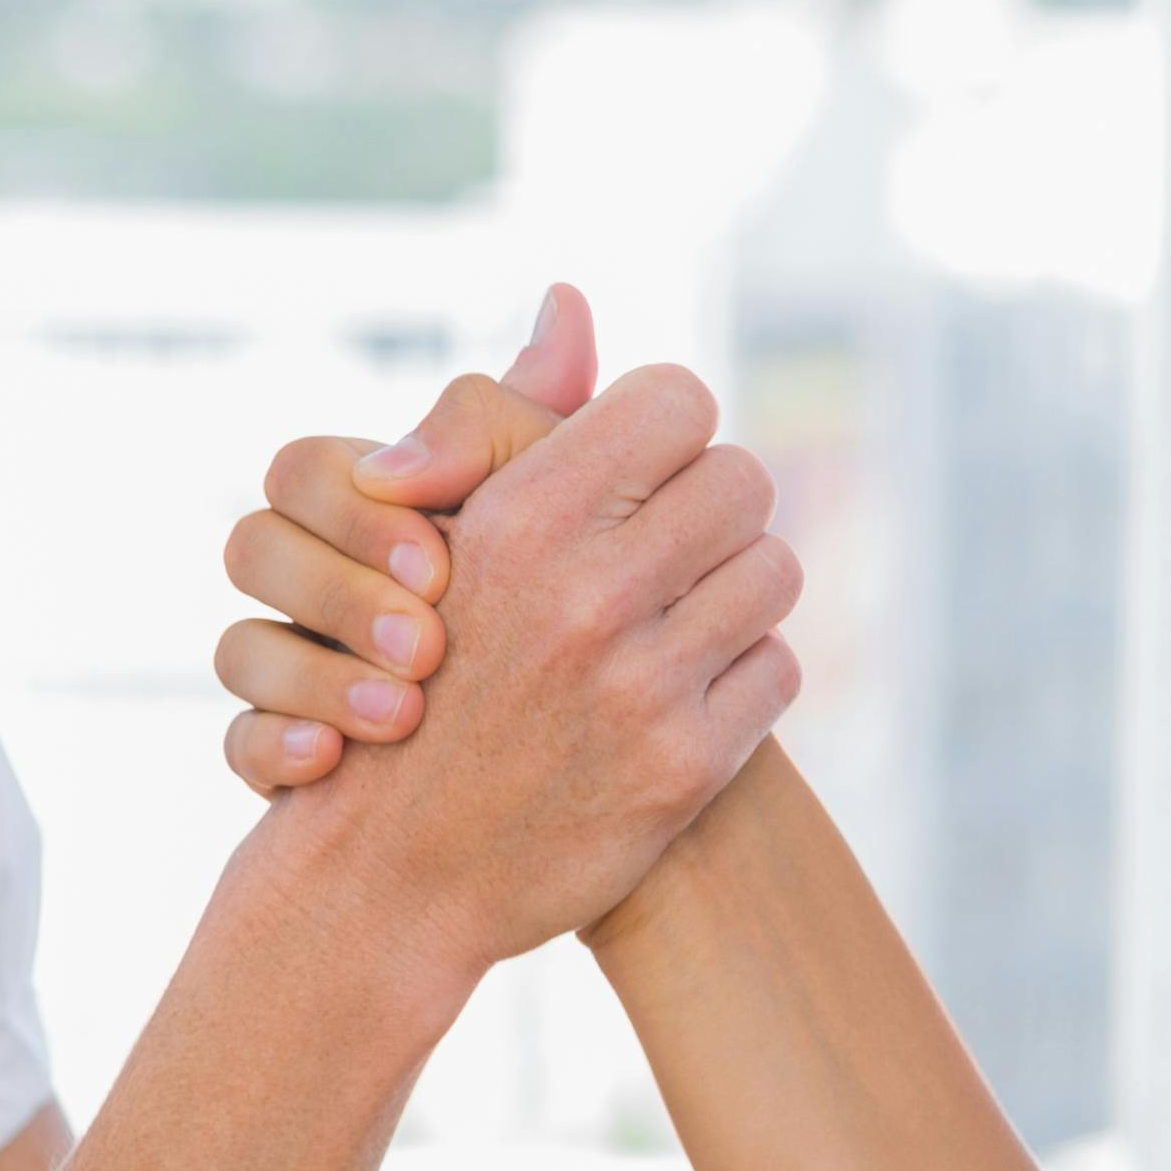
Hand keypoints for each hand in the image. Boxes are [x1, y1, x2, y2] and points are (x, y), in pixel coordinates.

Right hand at [212, 288, 594, 792]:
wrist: (601, 772)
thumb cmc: (585, 617)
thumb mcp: (566, 517)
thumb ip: (545, 425)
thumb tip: (565, 299)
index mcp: (366, 510)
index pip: (304, 468)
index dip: (361, 507)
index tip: (445, 556)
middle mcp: (319, 583)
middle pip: (252, 545)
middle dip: (339, 591)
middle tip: (432, 640)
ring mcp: (297, 672)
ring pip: (236, 648)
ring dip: (313, 675)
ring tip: (404, 714)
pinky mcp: (292, 762)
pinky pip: (239, 746)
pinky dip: (275, 749)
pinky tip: (330, 764)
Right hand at [218, 287, 799, 968]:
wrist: (393, 872)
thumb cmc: (415, 674)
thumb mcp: (445, 532)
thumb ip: (508, 413)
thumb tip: (570, 298)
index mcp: (521, 516)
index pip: (675, 402)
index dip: (666, 432)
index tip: (639, 469)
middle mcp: (586, 594)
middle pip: (743, 481)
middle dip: (714, 509)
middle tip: (672, 545)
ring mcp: (643, 686)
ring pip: (774, 573)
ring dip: (736, 591)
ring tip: (678, 616)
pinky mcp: (686, 767)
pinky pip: (777, 671)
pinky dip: (742, 680)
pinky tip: (684, 694)